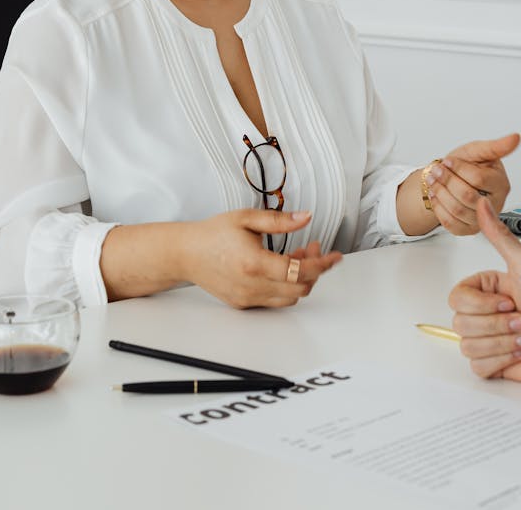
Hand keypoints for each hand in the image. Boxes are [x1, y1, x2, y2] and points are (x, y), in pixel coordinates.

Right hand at [181, 209, 341, 308]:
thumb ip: (279, 220)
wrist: (186, 253)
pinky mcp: (243, 304)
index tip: (334, 256)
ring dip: (300, 279)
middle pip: (300, 288)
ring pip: (289, 298)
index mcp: (254, 263)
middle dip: (314, 269)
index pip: (300, 271)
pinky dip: (285, 287)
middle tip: (314, 248)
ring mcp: (248, 297)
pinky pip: (274, 301)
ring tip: (297, 256)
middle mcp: (252, 285)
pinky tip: (281, 268)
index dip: (322, 264)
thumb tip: (305, 217)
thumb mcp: (247, 218)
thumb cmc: (213, 234)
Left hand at [427, 132, 519, 234]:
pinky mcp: (469, 229)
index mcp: (500, 184)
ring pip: (457, 210)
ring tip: (433, 181)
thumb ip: (495, 146)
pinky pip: (451, 224)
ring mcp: (482, 219)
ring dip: (440, 193)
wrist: (452, 179)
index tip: (448, 161)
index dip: (459, 169)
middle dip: (446, 181)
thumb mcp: (478, 151)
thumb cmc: (467, 166)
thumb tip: (515, 138)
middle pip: (467, 196)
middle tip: (437, 170)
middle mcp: (494, 204)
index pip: (478, 179)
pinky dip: (439, 208)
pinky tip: (436, 196)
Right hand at [448, 198, 520, 381]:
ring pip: (468, 345)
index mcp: (483, 289)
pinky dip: (503, 361)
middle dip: (497, 324)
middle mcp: (482, 313)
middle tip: (520, 318)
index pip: (456, 298)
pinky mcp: (492, 363)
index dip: (481, 304)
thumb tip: (482, 204)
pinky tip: (519, 351)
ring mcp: (486, 338)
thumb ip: (499, 235)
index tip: (507, 300)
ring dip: (503, 343)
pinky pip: (477, 367)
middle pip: (460, 323)